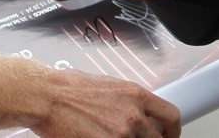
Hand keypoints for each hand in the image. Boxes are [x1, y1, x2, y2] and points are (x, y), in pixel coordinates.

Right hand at [32, 67, 180, 137]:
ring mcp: (121, 134)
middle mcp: (133, 115)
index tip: (167, 136)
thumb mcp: (108, 85)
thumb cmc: (68, 87)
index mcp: (136, 95)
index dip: (172, 131)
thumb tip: (139, 113)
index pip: (171, 117)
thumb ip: (128, 101)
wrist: (45, 96)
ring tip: (110, 135)